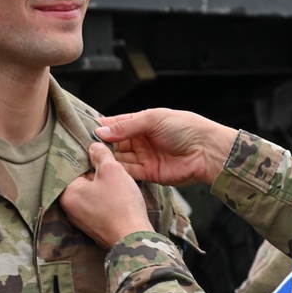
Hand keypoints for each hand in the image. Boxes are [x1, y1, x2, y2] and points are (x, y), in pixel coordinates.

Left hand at [60, 142, 154, 249]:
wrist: (133, 238)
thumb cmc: (120, 203)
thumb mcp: (112, 170)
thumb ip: (101, 155)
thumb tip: (94, 146)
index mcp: (67, 194)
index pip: (74, 168)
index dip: (91, 160)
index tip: (103, 158)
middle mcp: (69, 209)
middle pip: (82, 182)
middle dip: (98, 176)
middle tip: (113, 172)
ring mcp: (81, 221)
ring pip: (91, 196)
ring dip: (104, 189)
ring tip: (119, 187)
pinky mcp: (94, 229)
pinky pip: (98, 209)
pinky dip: (107, 203)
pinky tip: (120, 200)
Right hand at [95, 108, 237, 186]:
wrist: (206, 150)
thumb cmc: (186, 128)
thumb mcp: (152, 119)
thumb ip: (126, 126)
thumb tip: (101, 131)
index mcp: (143, 122)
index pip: (117, 124)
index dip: (102, 127)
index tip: (85, 129)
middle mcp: (142, 139)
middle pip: (116, 143)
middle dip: (102, 145)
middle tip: (85, 147)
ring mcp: (145, 157)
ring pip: (120, 158)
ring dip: (108, 158)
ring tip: (91, 158)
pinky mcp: (149, 173)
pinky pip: (129, 172)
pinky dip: (118, 171)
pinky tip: (106, 168)